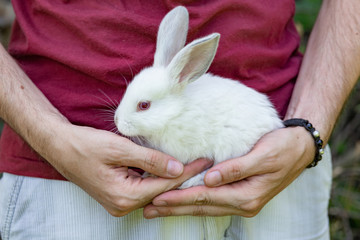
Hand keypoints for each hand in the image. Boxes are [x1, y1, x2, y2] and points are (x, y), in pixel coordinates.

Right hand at [49, 124, 212, 216]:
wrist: (60, 147)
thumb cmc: (85, 146)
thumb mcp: (120, 149)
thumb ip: (150, 160)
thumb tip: (177, 168)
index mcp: (124, 196)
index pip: (164, 185)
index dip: (187, 172)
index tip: (205, 161)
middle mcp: (122, 204)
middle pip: (161, 190)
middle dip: (182, 176)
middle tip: (203, 163)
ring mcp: (119, 202)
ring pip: (153, 189)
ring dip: (170, 177)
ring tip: (191, 164)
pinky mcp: (118, 194)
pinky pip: (143, 187)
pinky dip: (156, 177)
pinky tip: (168, 168)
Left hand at [143, 127, 314, 217]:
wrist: (299, 149)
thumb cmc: (282, 148)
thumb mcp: (263, 156)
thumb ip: (236, 168)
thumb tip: (210, 179)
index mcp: (247, 196)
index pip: (205, 197)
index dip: (180, 198)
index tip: (157, 197)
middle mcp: (243, 204)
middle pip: (201, 207)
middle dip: (173, 208)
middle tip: (147, 209)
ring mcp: (242, 202)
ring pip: (205, 207)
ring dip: (180, 208)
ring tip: (157, 208)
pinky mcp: (240, 195)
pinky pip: (212, 202)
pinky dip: (194, 202)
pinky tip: (182, 201)